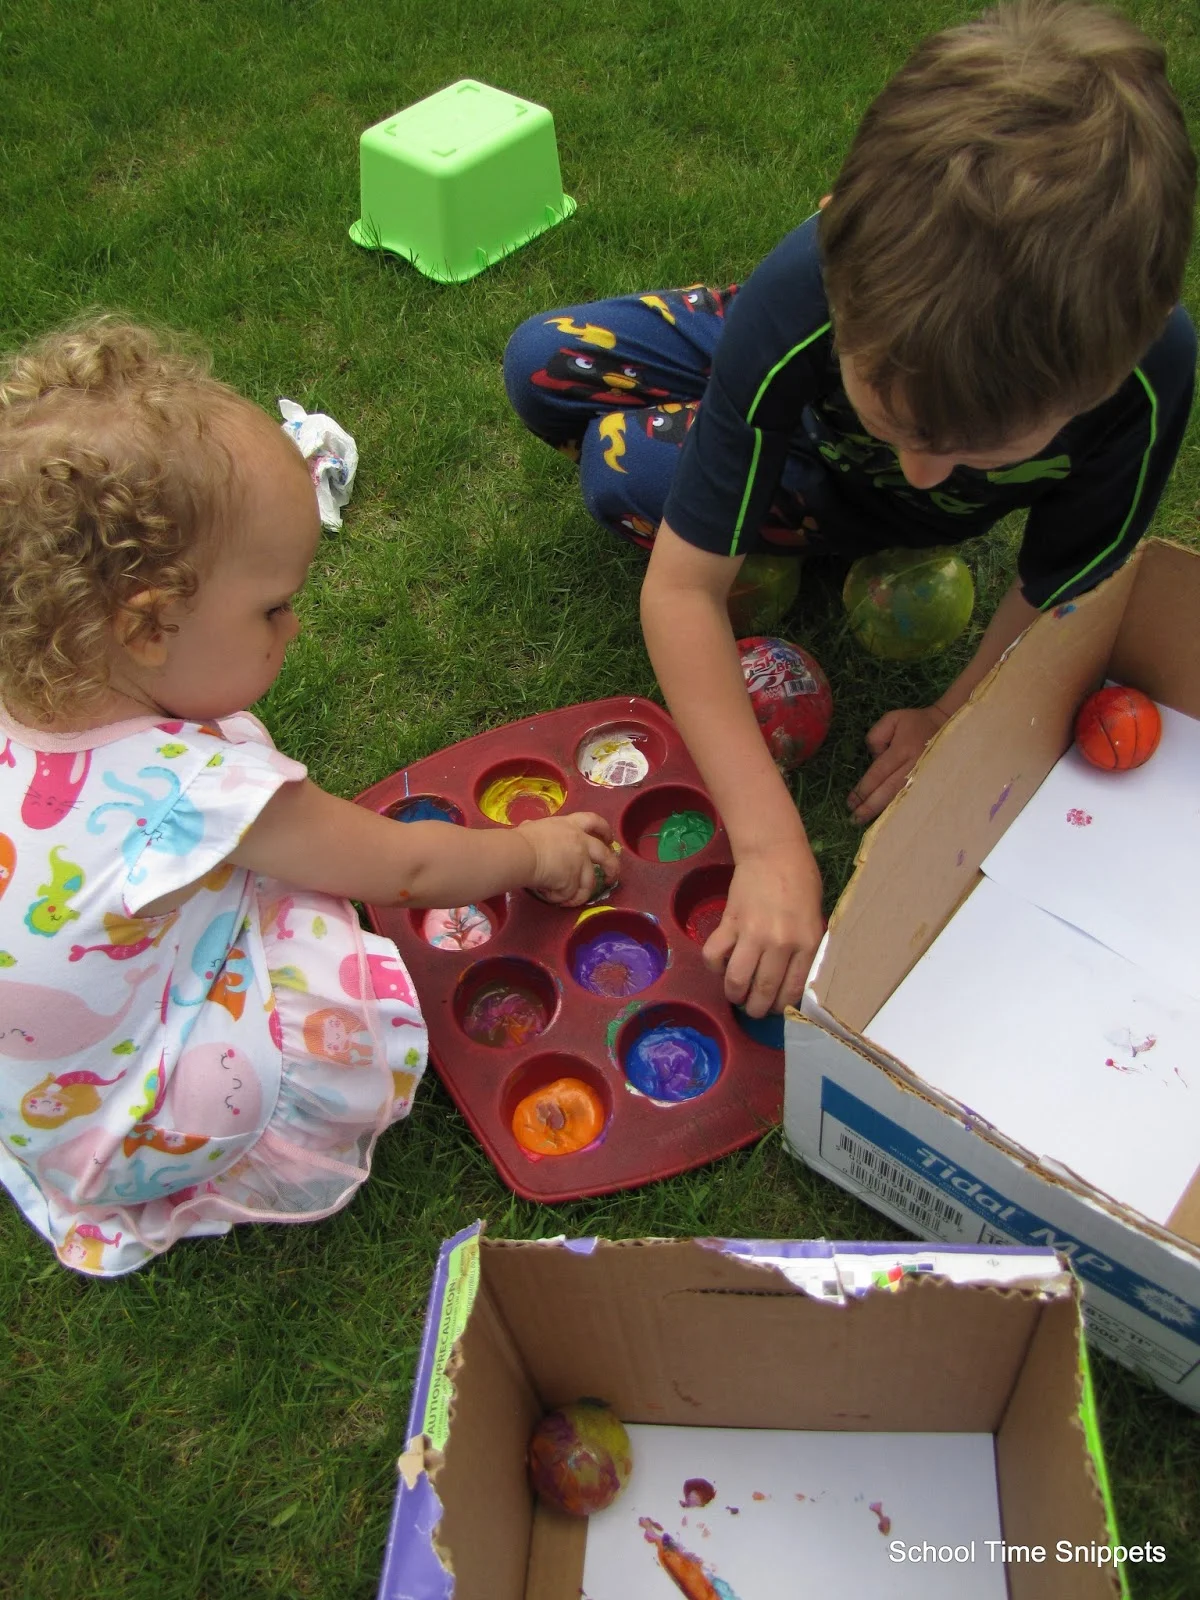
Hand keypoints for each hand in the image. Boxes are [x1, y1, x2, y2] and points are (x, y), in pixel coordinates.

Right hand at [519, 813, 618, 905]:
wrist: (520, 854)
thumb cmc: (522, 839)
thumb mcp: (533, 827)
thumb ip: (538, 829)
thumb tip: (527, 827)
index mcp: (571, 825)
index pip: (595, 822)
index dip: (605, 831)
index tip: (609, 841)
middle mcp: (581, 843)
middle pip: (606, 856)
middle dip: (612, 869)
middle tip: (610, 878)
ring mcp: (580, 863)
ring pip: (589, 883)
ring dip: (580, 895)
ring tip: (569, 900)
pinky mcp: (573, 881)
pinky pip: (571, 895)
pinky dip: (562, 899)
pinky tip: (551, 897)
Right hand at [702, 847, 824, 1016]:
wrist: (774, 853)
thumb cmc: (801, 883)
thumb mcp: (816, 919)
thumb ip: (805, 949)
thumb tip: (791, 980)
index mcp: (806, 943)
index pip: (792, 991)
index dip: (781, 1007)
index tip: (775, 1008)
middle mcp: (780, 943)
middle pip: (764, 991)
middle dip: (756, 1009)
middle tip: (752, 1009)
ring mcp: (752, 934)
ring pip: (736, 980)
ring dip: (733, 995)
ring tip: (735, 995)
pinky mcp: (729, 923)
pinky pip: (714, 955)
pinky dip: (714, 967)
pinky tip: (720, 965)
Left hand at [847, 705, 947, 822]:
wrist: (948, 726)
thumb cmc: (916, 723)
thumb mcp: (893, 719)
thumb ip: (876, 736)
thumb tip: (874, 758)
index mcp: (902, 749)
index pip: (878, 773)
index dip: (864, 789)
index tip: (851, 802)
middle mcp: (914, 765)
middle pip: (888, 790)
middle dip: (870, 806)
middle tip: (854, 818)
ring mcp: (925, 777)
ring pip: (901, 798)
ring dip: (883, 812)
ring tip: (866, 822)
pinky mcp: (932, 783)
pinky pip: (913, 800)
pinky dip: (899, 811)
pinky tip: (889, 820)